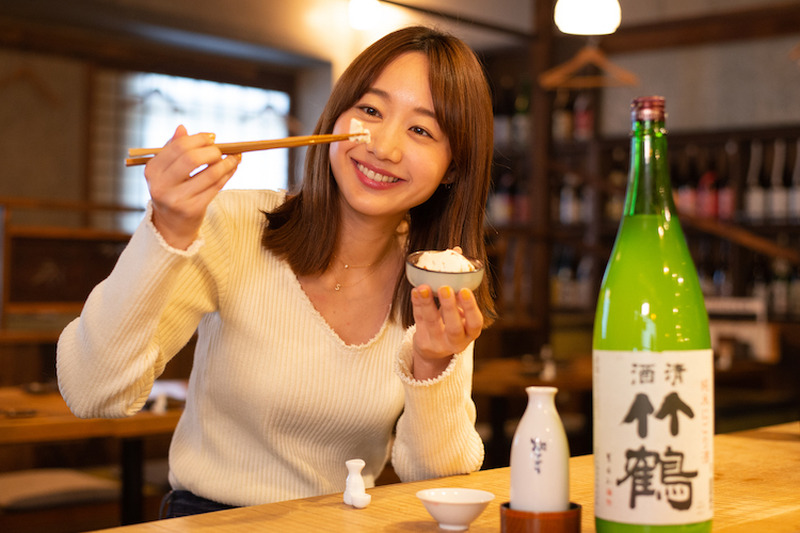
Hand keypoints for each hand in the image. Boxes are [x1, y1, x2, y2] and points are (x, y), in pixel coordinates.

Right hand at [144, 125, 241, 248]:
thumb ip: (173, 148)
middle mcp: (161, 185)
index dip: (199, 139)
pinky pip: (216, 187)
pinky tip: (232, 168)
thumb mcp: (166, 170)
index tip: (213, 137)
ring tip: (234, 157)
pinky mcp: (192, 210)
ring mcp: (177, 199)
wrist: (171, 225)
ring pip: (209, 174)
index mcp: (153, 170)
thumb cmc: (172, 190)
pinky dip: (227, 175)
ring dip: (226, 163)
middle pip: (192, 159)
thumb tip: (182, 127)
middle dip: (212, 151)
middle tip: (221, 150)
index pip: (178, 147)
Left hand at [410, 285, 483, 379]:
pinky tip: (416, 292)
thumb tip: (453, 278)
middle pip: (454, 328)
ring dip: (427, 303)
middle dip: (449, 307)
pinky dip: (416, 304)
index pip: (475, 323)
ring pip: (432, 322)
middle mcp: (456, 342)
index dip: (470, 307)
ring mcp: (438, 343)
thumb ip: (458, 301)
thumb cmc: (452, 324)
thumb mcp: (461, 316)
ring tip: (424, 288)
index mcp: (471, 333)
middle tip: (445, 288)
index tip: (464, 290)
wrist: (435, 348)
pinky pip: (419, 320)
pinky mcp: (423, 341)